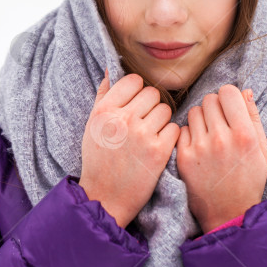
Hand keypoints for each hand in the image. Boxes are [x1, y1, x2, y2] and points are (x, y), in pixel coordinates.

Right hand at [80, 69, 180, 228]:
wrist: (105, 198)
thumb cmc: (99, 160)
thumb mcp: (92, 126)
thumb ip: (103, 96)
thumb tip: (112, 69)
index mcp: (104, 111)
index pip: (134, 81)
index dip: (138, 92)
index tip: (136, 105)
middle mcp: (122, 119)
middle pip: (153, 93)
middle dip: (151, 106)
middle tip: (145, 123)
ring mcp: (141, 135)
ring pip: (166, 110)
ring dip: (162, 121)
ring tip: (151, 135)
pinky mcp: (158, 151)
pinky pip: (174, 129)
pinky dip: (170, 137)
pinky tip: (159, 146)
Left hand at [176, 84, 266, 232]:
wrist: (229, 214)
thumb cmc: (249, 180)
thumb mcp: (263, 150)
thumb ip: (254, 117)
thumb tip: (244, 90)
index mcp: (244, 135)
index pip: (228, 92)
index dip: (229, 97)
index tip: (230, 108)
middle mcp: (221, 139)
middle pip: (209, 99)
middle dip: (215, 107)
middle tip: (220, 123)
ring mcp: (200, 148)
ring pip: (194, 112)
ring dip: (201, 119)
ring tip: (209, 135)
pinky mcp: (183, 158)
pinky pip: (181, 129)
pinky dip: (189, 135)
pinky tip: (199, 147)